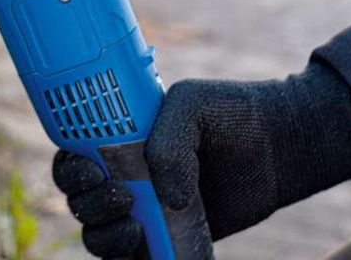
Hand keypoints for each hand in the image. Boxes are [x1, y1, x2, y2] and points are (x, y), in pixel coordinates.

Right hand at [52, 62, 350, 256]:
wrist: (280, 146)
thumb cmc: (232, 114)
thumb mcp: (193, 106)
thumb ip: (170, 143)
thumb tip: (168, 199)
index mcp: (118, 140)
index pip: (72, 158)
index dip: (69, 170)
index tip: (89, 171)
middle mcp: (124, 177)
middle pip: (79, 202)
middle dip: (88, 205)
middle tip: (121, 196)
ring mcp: (146, 211)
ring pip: (100, 236)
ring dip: (105, 237)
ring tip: (135, 227)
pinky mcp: (170, 239)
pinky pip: (136, 259)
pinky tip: (146, 250)